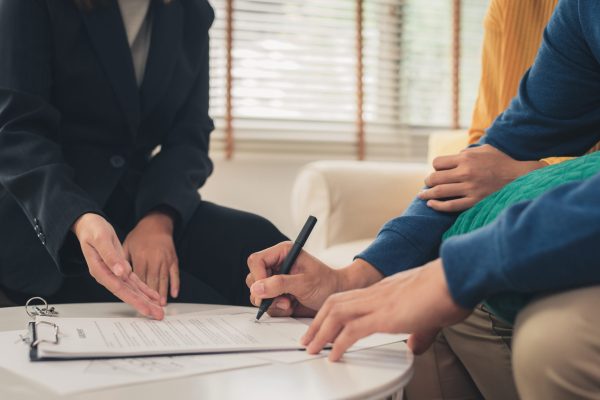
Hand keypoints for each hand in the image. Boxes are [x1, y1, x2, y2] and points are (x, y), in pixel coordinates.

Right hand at [72, 213, 163, 318]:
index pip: (119, 289)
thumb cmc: (93, 230)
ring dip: (146, 300)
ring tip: (158, 310)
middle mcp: (107, 276)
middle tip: (158, 315)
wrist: (89, 225)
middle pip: (127, 294)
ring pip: (132, 290)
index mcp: (100, 270)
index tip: (146, 308)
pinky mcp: (121, 269)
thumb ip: (110, 257)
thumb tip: (121, 272)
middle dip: (143, 305)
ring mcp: (114, 274)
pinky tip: (153, 296)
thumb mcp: (101, 239)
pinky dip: (144, 290)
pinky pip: (134, 282)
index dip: (134, 300)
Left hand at [123, 211, 178, 305]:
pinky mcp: (173, 259)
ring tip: (160, 306)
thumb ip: (121, 260)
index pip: (138, 278)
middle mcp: (154, 259)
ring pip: (163, 280)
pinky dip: (175, 284)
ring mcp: (165, 260)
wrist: (156, 223)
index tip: (137, 302)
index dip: (137, 292)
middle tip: (151, 310)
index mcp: (141, 256)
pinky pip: (175, 274)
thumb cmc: (139, 235)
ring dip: (162, 293)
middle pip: (152, 282)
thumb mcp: (126, 245)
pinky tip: (173, 294)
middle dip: (151, 298)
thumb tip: (120, 275)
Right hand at [246, 242, 381, 316]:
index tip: (265, 290)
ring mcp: (275, 280)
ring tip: (290, 304)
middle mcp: (276, 265)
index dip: (258, 276)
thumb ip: (280, 284)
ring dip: (272, 303)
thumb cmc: (327, 284)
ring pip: (257, 294)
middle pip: (253, 279)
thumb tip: (256, 288)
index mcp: (283, 253)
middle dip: (266, 293)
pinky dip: (276, 309)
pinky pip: (266, 304)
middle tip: (284, 300)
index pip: (256, 261)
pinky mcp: (277, 294)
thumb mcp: (305, 283)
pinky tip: (291, 306)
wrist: (337, 296)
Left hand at [301, 259, 470, 360]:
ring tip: (312, 348)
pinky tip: (334, 355)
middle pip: (335, 303)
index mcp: (385, 290)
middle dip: (318, 322)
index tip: (324, 325)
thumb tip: (415, 345)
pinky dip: (339, 344)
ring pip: (337, 314)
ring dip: (321, 332)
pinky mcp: (385, 315)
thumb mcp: (430, 315)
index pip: (350, 298)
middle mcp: (377, 293)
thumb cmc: (450, 288)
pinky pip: (353, 331)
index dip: (332, 312)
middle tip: (308, 338)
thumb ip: (419, 330)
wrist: (458, 275)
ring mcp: (379, 303)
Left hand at [418, 144, 545, 211]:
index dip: (435, 167)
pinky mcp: (474, 201)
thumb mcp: (484, 149)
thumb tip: (453, 157)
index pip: (437, 163)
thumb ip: (466, 152)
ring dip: (427, 194)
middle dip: (428, 181)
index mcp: (466, 158)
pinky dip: (437, 206)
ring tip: (422, 195)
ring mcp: (470, 188)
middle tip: (427, 184)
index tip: (437, 172)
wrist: (521, 177)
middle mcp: (466, 172)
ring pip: (439, 192)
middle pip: (434, 177)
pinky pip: (450, 205)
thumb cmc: (502, 162)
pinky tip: (431, 205)